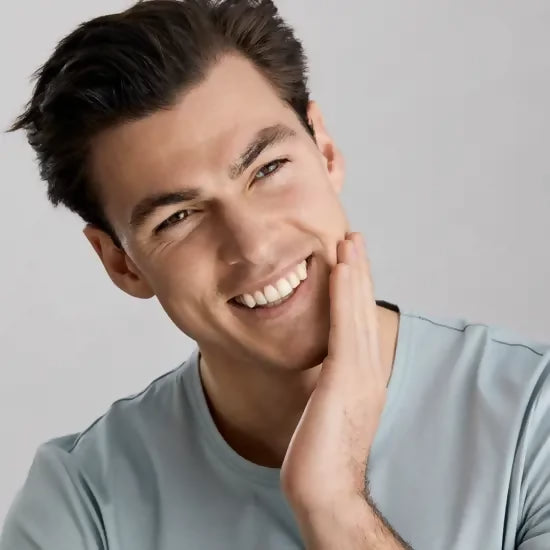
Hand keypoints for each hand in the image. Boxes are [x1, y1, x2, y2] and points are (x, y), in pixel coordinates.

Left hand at [280, 232, 386, 516]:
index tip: (348, 261)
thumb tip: (317, 375)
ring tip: (349, 240)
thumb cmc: (319, 455)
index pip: (358, 323)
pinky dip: (344, 294)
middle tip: (354, 238)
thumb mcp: (324, 409)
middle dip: (358, 271)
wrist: (323, 489)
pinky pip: (344, 326)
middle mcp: (366, 368)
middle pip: (362, 310)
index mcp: (361, 375)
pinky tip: (340, 268)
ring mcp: (359, 372)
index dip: (355, 289)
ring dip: (353, 272)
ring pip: (356, 311)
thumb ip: (326, 386)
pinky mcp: (345, 377)